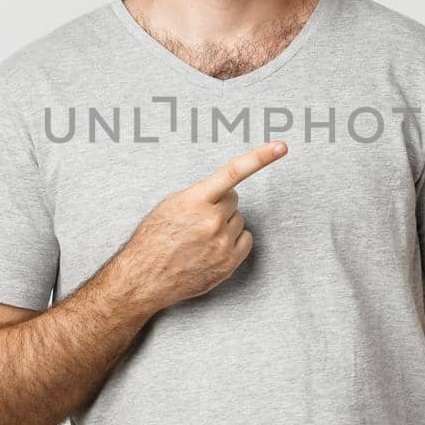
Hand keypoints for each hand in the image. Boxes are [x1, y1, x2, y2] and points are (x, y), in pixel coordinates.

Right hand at [117, 140, 287, 312]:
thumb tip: (222, 191)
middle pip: (234, 199)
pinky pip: (246, 239)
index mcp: (195, 201)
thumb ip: (199, 194)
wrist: (144, 278)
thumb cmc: (153, 239)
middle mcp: (212, 221)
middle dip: (220, 204)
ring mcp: (222, 243)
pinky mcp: (229, 262)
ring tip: (200, 237)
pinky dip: (233, 241)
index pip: (232, 173)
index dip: (259, 157)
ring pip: (239, 220)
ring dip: (225, 224)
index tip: (281, 147)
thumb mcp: (170, 205)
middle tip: (198, 219)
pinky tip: (213, 247)